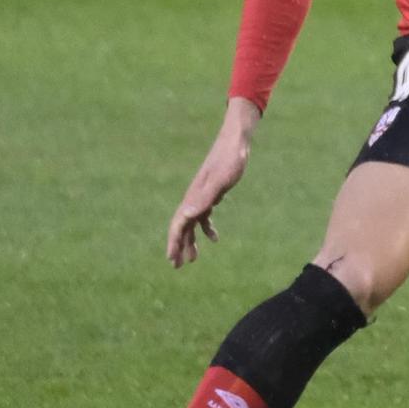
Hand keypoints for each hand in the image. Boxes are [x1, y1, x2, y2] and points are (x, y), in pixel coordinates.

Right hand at [166, 99, 260, 267]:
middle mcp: (194, 197)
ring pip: (191, 223)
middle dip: (178, 246)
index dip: (173, 242)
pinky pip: (204, 215)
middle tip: (178, 266)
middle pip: (181, 226)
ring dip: (190, 240)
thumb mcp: (221, 180)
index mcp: (193, 197)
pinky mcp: (212, 192)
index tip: (172, 260)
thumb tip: (185, 216)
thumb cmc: (231, 159)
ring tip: (193, 259)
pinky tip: (214, 238)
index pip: (178, 224)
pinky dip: (206, 228)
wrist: (236, 140)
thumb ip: (205, 198)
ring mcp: (202, 195)